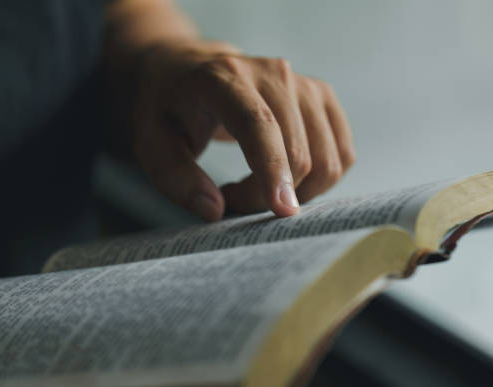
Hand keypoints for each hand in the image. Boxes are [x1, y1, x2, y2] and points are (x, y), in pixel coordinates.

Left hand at [132, 41, 354, 221]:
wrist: (191, 69)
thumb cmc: (169, 108)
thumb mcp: (150, 142)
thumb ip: (176, 178)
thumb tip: (215, 211)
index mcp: (223, 78)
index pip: (258, 125)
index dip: (273, 169)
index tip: (282, 211)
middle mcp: (273, 73)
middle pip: (299, 152)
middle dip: (271, 195)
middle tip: (234, 199)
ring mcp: (304, 84)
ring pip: (328, 159)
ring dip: (298, 191)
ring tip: (258, 186)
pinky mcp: (323, 97)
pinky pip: (342, 154)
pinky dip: (320, 179)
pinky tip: (285, 175)